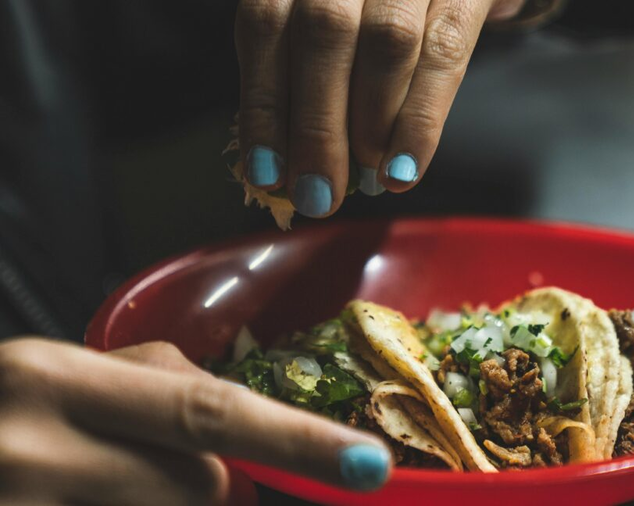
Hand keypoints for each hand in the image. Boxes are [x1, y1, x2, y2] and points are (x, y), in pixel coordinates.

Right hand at [0, 338, 391, 504]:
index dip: (293, 440)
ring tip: (108, 485)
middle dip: (211, 491)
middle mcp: (33, 447)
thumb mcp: (52, 374)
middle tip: (156, 476)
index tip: (366, 464)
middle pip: (199, 488)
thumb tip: (241, 422)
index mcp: (52, 379)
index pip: (205, 411)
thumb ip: (151, 381)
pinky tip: (98, 496)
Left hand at [236, 0, 546, 215]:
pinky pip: (447, 46)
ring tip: (364, 180)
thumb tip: (283, 162)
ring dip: (369, 123)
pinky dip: (422, 117)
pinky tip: (405, 167)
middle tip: (317, 194)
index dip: (263, 100)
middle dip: (316, 123)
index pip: (265, 13)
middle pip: (324, 26)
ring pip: (386, 36)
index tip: (266, 171)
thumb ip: (305, 57)